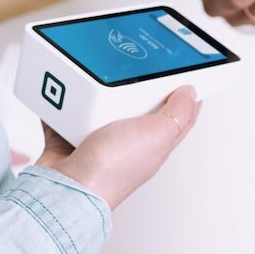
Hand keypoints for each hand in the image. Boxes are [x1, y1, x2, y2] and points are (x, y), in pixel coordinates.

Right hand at [37, 86, 200, 209]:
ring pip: (101, 104)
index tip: (183, 72)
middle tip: (134, 67)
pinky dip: (63, 99)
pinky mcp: (69, 136)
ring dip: (97, 89)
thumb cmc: (111, 170)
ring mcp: (98, 139)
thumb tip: (191, 94)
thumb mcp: (158, 135)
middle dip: (136, 85)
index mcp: (154, 143)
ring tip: (96, 74)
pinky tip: (64, 86)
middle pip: (138, 105)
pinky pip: (66, 110)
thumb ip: (177, 114)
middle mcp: (128, 142)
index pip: (177, 116)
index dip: (184, 94)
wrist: (67, 186)